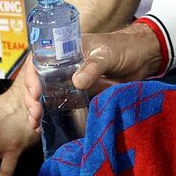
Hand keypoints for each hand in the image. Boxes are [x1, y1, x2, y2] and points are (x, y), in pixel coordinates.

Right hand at [24, 23, 162, 129]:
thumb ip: (93, 67)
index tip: (36, 93)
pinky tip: (43, 127)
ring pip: (45, 95)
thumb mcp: (107, 55)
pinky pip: (61, 105)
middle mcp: (64, 67)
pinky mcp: (80, 96)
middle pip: (38, 81)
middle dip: (31, 98)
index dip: (31, 76)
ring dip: (36, 109)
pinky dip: (50, 115)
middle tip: (35, 114)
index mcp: (65, 51)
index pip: (39, 61)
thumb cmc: (124, 48)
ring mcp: (71, 82)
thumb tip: (76, 83)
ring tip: (35, 123)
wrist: (144, 58)